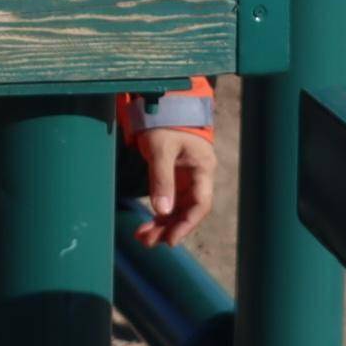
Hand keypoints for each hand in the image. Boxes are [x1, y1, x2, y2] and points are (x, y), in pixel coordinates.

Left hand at [137, 128, 216, 246]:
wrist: (161, 102)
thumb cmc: (164, 121)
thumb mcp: (160, 148)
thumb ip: (162, 179)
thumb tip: (162, 211)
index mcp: (202, 167)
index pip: (200, 203)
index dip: (187, 224)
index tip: (170, 240)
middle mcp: (198, 175)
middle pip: (188, 209)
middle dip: (169, 228)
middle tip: (147, 242)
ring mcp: (187, 176)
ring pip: (178, 207)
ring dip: (162, 224)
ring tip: (142, 238)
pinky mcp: (175, 176)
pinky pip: (170, 200)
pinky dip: (160, 213)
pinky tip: (147, 225)